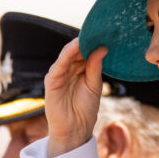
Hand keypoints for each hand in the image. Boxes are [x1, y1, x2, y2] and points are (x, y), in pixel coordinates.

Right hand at [44, 39, 106, 156]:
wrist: (75, 130)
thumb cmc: (85, 110)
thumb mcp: (95, 86)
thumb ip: (96, 67)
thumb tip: (103, 47)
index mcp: (81, 69)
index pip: (86, 50)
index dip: (94, 41)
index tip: (107, 30)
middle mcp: (69, 68)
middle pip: (77, 49)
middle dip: (87, 39)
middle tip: (100, 27)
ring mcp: (59, 73)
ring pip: (68, 53)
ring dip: (78, 43)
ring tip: (90, 33)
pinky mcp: (52, 80)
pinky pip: (59, 64)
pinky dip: (67, 54)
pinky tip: (77, 46)